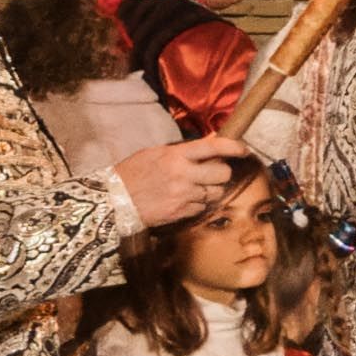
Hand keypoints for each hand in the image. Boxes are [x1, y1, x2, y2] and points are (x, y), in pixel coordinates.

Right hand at [115, 136, 252, 229]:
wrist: (112, 202)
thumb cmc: (131, 174)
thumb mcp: (154, 154)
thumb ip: (183, 151)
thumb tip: (210, 143)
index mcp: (175, 156)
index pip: (213, 147)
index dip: (233, 147)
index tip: (244, 150)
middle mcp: (183, 174)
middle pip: (222, 173)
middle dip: (220, 173)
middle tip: (210, 174)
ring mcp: (184, 195)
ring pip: (216, 192)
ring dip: (211, 190)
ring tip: (194, 188)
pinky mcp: (182, 213)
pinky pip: (203, 206)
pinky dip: (199, 204)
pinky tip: (184, 200)